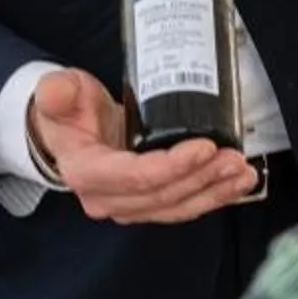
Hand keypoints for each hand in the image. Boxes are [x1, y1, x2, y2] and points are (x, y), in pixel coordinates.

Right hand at [30, 68, 257, 223]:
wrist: (71, 131)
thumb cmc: (69, 111)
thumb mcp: (59, 92)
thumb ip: (56, 92)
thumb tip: (55, 92)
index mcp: (86, 173)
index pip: (133, 177)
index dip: (171, 167)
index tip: (204, 147)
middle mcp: (107, 199)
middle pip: (162, 195)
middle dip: (202, 178)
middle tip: (233, 156)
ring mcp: (130, 207)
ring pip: (177, 206)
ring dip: (214, 191)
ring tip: (242, 171)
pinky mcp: (149, 204)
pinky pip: (183, 206)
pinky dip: (212, 197)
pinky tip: (237, 185)